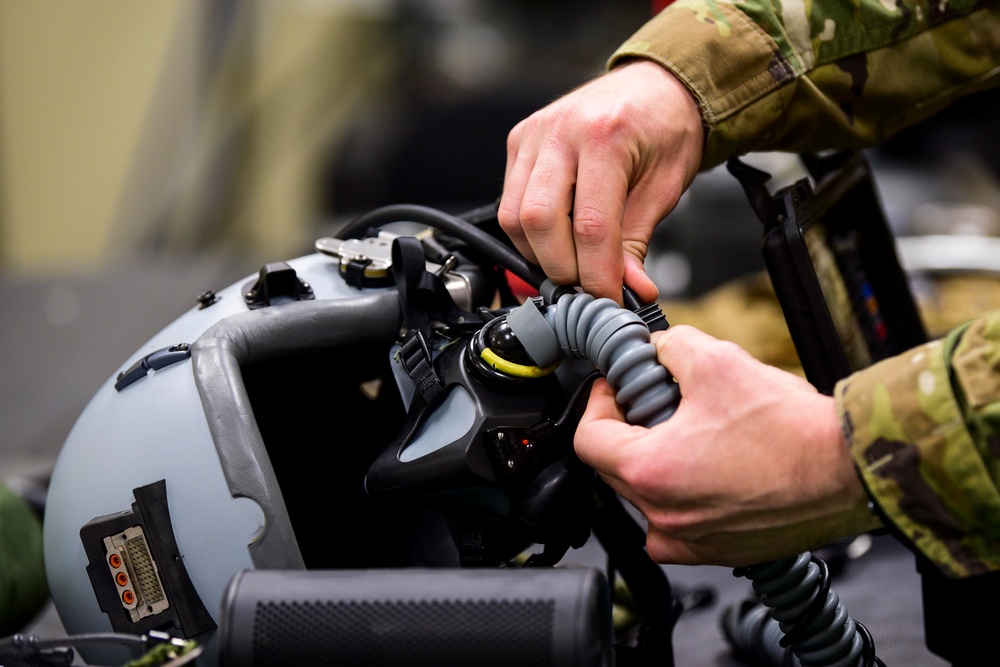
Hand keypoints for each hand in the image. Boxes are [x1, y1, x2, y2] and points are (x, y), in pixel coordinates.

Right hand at [498, 60, 703, 303]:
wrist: (655, 85)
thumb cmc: (665, 128)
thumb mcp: (665, 187)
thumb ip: (637, 240)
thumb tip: (628, 289)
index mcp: (605, 136)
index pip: (590, 225)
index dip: (597, 274)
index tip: (608, 299)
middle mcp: (560, 131)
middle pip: (539, 222)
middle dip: (562, 268)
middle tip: (588, 286)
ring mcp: (533, 134)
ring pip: (514, 216)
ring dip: (540, 254)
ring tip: (573, 263)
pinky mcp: (519, 141)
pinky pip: (511, 202)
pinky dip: (531, 232)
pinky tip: (558, 237)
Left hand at [574, 325, 880, 566]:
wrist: (852, 470)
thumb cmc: (792, 429)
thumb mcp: (716, 360)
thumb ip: (670, 348)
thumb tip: (656, 349)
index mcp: (650, 473)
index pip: (588, 438)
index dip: (597, 403)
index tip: (614, 387)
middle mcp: (664, 518)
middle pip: (614, 469)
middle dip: (628, 429)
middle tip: (655, 402)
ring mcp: (693, 541)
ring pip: (647, 498)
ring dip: (657, 463)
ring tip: (693, 433)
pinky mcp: (721, 552)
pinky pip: (681, 525)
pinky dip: (685, 497)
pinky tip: (713, 469)